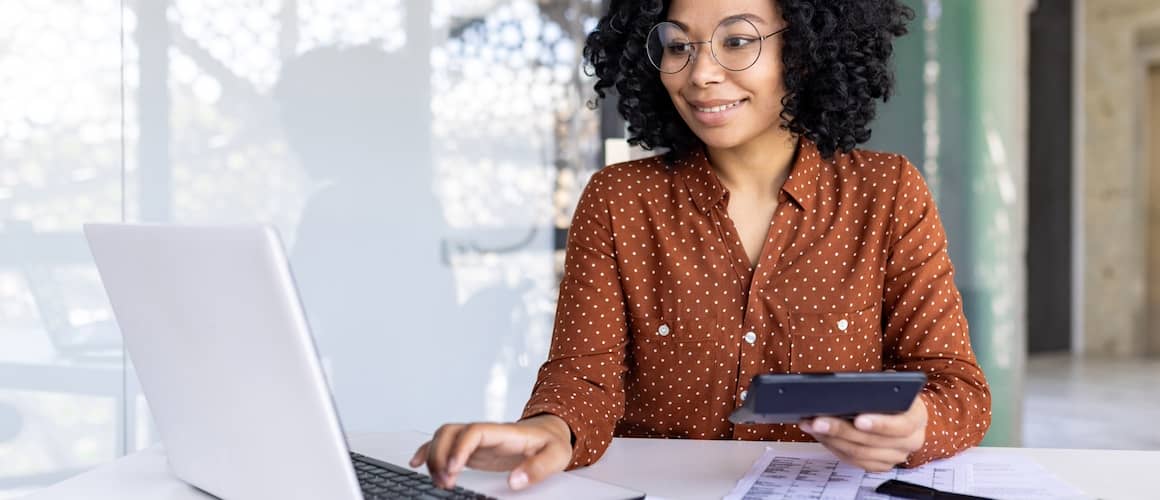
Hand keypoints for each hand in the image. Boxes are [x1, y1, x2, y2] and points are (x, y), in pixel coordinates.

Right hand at [409, 414, 573, 490]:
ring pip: (443, 437)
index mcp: (504, 432)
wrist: (550, 432)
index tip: (454, 469)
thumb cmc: (552, 442)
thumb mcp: (556, 456)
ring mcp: (476, 440)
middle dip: (440, 455)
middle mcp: (485, 432)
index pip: (474, 431)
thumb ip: (538, 468)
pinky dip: (426, 452)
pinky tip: (416, 464)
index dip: (460, 448)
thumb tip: (515, 481)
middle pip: (450, 431)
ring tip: (440, 482)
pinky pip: (443, 444)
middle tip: (446, 482)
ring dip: (433, 457)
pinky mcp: (471, 449)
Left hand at [799, 394, 927, 471]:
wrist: (904, 412)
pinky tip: (819, 435)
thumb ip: (877, 388)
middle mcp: (911, 441)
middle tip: (818, 420)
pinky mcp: (881, 465)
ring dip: (831, 439)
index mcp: (917, 418)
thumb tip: (849, 388)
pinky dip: (834, 447)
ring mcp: (896, 456)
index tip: (858, 419)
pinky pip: (854, 461)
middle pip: (872, 442)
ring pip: (860, 454)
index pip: (901, 425)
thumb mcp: (890, 385)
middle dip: (841, 430)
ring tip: (811, 425)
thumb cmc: (892, 395)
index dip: (879, 424)